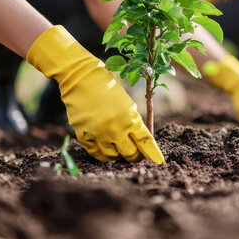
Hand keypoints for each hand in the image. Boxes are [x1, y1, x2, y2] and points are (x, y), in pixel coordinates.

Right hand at [27, 26, 164, 163]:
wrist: (80, 77)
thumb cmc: (106, 86)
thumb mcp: (126, 103)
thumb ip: (133, 122)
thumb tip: (139, 142)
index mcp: (130, 118)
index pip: (146, 142)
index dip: (153, 154)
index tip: (158, 161)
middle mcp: (115, 129)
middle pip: (131, 154)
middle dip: (135, 155)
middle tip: (134, 153)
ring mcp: (98, 134)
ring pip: (113, 157)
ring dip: (117, 153)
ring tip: (117, 146)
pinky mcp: (83, 135)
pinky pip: (96, 153)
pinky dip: (101, 152)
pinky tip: (103, 146)